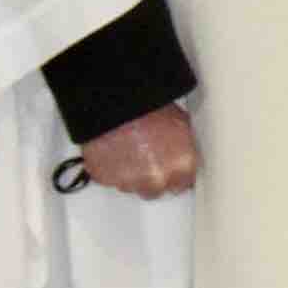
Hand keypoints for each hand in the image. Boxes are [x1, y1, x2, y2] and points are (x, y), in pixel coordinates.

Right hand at [82, 102, 198, 197]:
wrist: (116, 98)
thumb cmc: (148, 104)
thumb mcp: (179, 121)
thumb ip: (182, 148)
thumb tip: (181, 155)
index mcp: (181, 165)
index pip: (184, 184)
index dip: (175, 174)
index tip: (169, 167)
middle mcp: (156, 179)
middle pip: (156, 190)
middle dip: (152, 176)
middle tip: (146, 155)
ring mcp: (129, 182)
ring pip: (131, 186)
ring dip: (131, 173)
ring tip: (128, 147)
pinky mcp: (104, 178)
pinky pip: (109, 179)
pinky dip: (111, 168)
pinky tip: (114, 149)